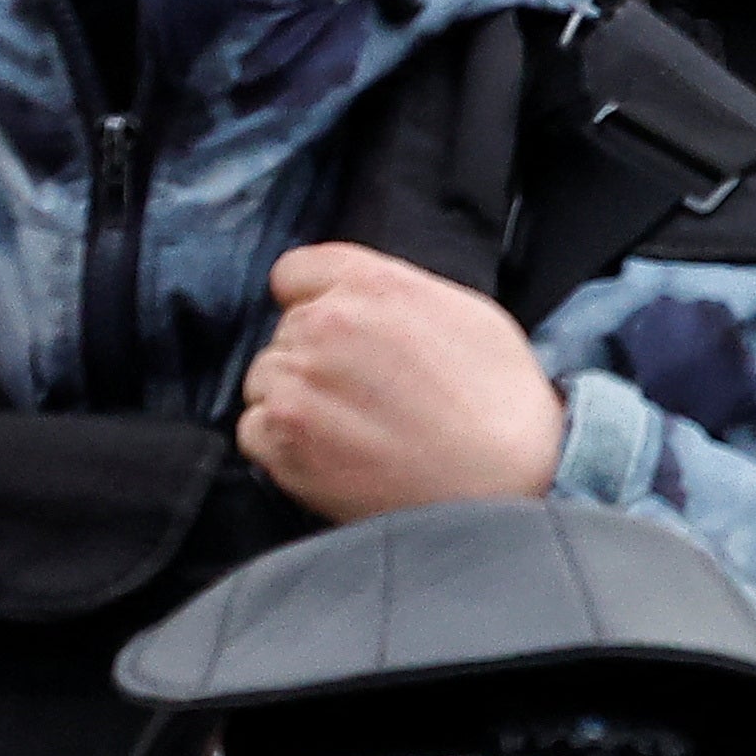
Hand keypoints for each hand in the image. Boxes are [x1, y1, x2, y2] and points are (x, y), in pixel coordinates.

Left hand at [237, 244, 561, 523]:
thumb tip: (355, 300)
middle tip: (365, 392)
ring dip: (294, 400)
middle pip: (285, 332)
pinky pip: (253, 429)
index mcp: (372, 284)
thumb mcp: (464, 312)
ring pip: (264, 379)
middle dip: (314, 357)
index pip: (294, 272)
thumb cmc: (498, 400)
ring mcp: (298, 383)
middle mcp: (326, 324)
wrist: (502, 483)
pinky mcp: (282, 440)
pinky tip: (332, 453)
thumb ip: (394, 293)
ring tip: (351, 428)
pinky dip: (281, 444)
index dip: (315, 300)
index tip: (338, 330)